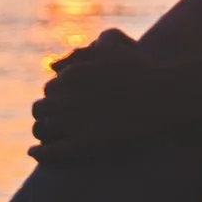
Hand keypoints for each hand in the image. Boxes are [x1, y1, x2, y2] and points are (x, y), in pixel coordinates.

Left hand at [31, 29, 201, 159]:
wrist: (165, 97)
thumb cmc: (144, 71)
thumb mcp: (114, 48)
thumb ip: (85, 51)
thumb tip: (54, 65)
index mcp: (72, 75)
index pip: (50, 87)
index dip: (57, 96)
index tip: (65, 102)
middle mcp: (68, 97)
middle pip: (41, 107)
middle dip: (47, 113)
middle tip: (55, 120)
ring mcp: (75, 122)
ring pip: (42, 128)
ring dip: (42, 131)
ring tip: (47, 137)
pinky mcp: (84, 145)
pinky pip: (51, 151)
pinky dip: (40, 153)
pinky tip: (35, 153)